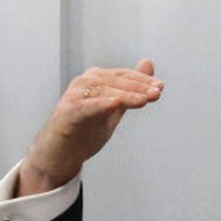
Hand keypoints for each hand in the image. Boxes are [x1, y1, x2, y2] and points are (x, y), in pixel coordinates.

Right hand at [17, 59, 163, 194]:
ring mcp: (73, 97)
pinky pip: (85, 106)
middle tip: (156, 93)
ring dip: (125, 95)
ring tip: (143, 100)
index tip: (159, 87)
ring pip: (103, 91)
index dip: (142, 80)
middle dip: (138, 87)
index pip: (123, 76)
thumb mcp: (114, 107)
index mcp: (96, 80)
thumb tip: (148, 65)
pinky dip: (101, 104)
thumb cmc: (84, 130)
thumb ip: (131, 88)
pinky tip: (115, 105)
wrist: (60, 155)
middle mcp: (84, 84)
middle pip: (114, 81)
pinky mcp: (66, 113)